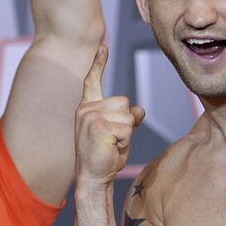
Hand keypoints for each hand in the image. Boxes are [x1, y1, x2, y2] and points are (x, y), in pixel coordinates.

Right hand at [75, 46, 144, 186]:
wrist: (93, 178)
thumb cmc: (105, 156)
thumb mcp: (118, 133)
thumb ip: (126, 118)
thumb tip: (139, 110)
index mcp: (87, 108)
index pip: (92, 81)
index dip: (98, 64)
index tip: (103, 46)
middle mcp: (86, 109)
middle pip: (123, 103)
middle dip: (126, 123)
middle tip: (113, 141)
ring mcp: (90, 117)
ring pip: (128, 116)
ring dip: (126, 134)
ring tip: (111, 145)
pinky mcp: (99, 126)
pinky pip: (128, 127)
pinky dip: (125, 141)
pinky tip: (111, 149)